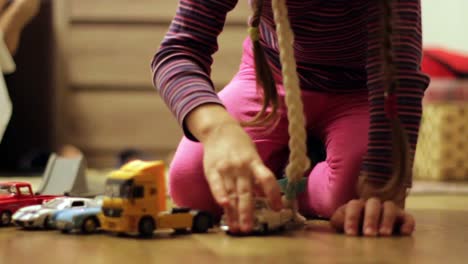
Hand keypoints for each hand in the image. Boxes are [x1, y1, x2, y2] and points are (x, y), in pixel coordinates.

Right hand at [185, 104, 282, 232]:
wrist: (219, 129)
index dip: (273, 194)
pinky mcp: (212, 170)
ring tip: (236, 228)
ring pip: (231, 193)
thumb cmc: (239, 145)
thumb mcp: (253, 156)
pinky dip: (220, 195)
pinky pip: (216, 185)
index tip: (277, 208)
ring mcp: (226, 168)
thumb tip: (263, 196)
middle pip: (246, 192)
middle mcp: (241, 167)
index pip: (267, 179)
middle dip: (247, 212)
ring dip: (233, 212)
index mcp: (254, 162)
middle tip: (249, 228)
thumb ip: (257, 175)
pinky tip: (223, 206)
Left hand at [330, 198, 414, 236]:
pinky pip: (408, 217)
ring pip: (390, 207)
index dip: (351, 218)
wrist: (367, 232)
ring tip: (384, 235)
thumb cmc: (353, 228)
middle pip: (373, 204)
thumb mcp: (341, 225)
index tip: (350, 233)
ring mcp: (389, 210)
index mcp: (357, 205)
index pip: (354, 206)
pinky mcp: (403, 218)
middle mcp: (374, 205)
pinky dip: (407, 224)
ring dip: (387, 220)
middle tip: (369, 234)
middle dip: (371, 219)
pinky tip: (404, 233)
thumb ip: (338, 222)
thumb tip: (335, 223)